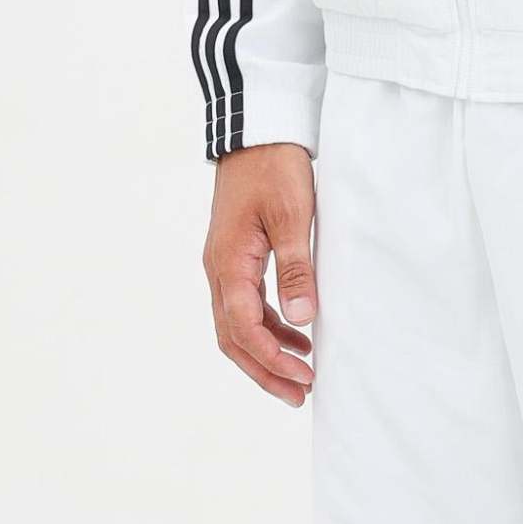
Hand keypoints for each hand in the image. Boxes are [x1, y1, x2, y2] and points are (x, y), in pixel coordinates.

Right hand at [201, 142, 317, 405]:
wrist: (258, 130)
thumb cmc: (274, 167)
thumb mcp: (293, 215)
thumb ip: (295, 267)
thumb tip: (301, 319)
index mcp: (228, 263)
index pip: (244, 328)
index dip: (272, 359)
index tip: (303, 378)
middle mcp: (219, 269)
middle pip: (234, 338)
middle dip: (265, 370)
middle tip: (300, 394)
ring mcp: (224, 263)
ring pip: (237, 324)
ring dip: (266, 351)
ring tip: (302, 372)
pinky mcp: (236, 254)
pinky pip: (245, 303)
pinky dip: (268, 324)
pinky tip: (294, 331)